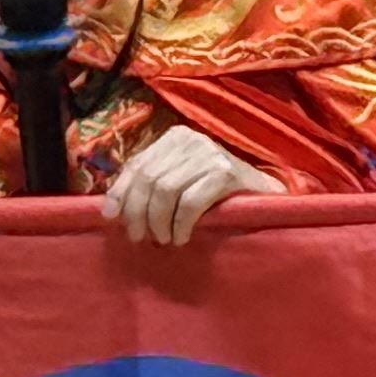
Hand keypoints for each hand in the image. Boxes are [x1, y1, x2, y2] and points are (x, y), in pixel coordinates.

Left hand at [104, 125, 272, 248]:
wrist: (264, 196)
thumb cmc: (217, 194)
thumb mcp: (180, 181)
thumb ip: (150, 185)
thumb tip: (111, 208)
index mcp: (174, 137)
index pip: (137, 164)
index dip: (121, 193)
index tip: (113, 218)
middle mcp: (191, 139)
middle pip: (148, 177)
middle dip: (138, 212)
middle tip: (139, 238)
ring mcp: (210, 154)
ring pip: (166, 189)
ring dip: (159, 221)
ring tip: (164, 239)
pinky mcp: (226, 173)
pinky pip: (190, 202)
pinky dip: (180, 224)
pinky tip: (182, 237)